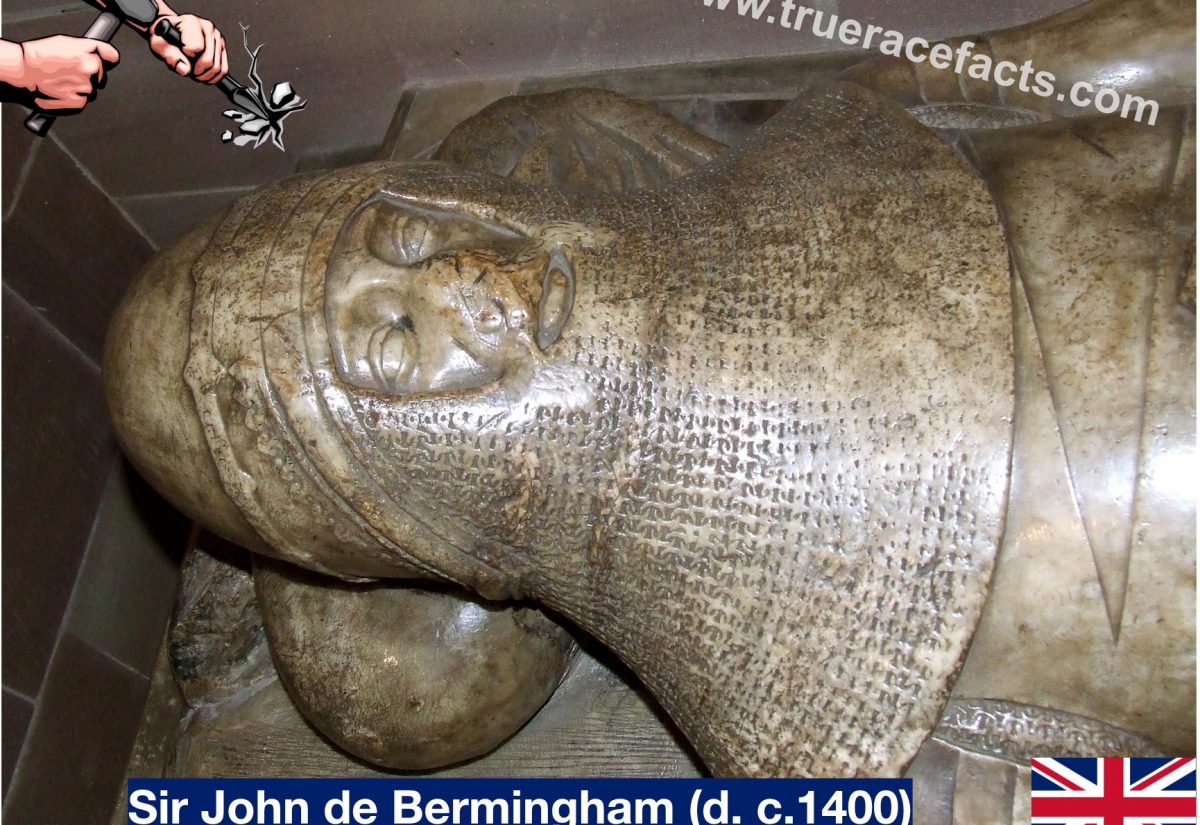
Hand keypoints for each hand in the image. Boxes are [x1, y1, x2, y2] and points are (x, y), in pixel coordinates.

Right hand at [4, 35, 118, 112]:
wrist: (23, 72)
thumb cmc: (39, 56)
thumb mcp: (67, 41)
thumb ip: (95, 47)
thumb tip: (113, 56)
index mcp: (92, 58)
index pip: (111, 58)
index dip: (100, 58)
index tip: (93, 60)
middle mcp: (92, 76)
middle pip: (100, 76)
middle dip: (89, 73)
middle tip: (68, 70)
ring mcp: (86, 91)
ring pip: (91, 89)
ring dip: (81, 86)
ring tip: (61, 80)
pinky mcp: (79, 104)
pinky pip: (82, 101)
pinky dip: (74, 97)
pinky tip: (60, 89)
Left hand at [148, 13, 226, 83]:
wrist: (171, 31)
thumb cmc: (165, 36)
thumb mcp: (159, 44)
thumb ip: (171, 57)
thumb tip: (185, 70)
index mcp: (192, 23)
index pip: (197, 48)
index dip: (187, 57)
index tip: (182, 53)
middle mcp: (207, 28)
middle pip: (209, 60)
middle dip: (198, 71)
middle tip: (189, 70)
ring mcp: (217, 38)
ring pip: (218, 67)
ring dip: (205, 75)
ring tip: (196, 72)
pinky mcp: (222, 47)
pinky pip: (223, 69)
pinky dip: (213, 76)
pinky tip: (204, 73)